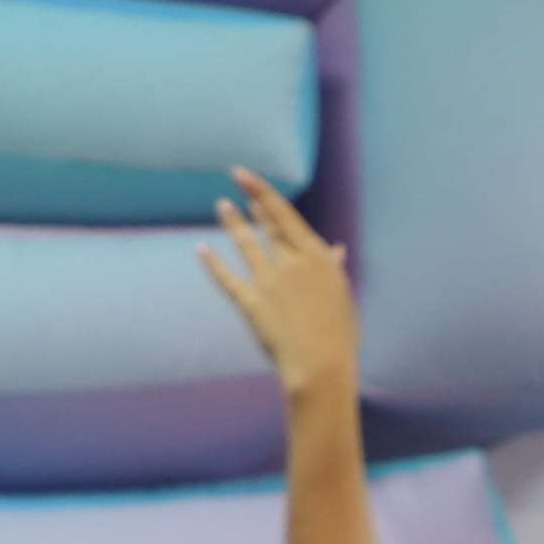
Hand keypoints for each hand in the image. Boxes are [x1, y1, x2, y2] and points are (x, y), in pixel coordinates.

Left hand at [198, 172, 359, 404]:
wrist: (321, 366)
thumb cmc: (339, 335)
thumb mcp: (342, 297)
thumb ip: (333, 269)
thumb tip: (335, 250)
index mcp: (317, 258)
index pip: (286, 216)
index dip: (264, 194)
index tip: (248, 177)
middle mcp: (291, 262)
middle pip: (267, 225)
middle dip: (251, 200)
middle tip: (236, 180)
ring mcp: (268, 281)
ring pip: (246, 243)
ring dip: (232, 222)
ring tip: (221, 205)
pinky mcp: (250, 303)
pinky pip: (227, 278)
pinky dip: (213, 263)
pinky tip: (201, 249)